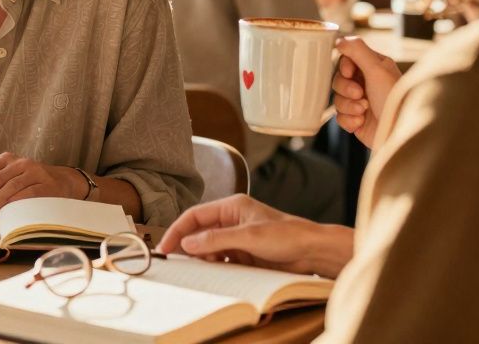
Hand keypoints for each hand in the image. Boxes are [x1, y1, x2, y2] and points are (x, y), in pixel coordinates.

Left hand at [0, 152, 83, 216]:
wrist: (65, 182)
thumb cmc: (32, 184)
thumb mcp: (11, 180)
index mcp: (5, 160)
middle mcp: (18, 162)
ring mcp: (33, 171)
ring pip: (8, 185)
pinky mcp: (46, 184)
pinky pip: (27, 193)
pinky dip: (13, 201)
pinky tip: (3, 210)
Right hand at [157, 195, 352, 278]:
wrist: (313, 252)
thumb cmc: (288, 235)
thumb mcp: (249, 236)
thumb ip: (216, 239)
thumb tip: (188, 243)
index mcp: (231, 207)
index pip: (195, 215)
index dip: (178, 230)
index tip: (166, 245)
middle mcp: (232, 220)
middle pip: (199, 231)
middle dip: (186, 244)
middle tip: (173, 259)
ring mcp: (237, 238)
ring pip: (208, 246)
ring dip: (200, 257)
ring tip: (193, 268)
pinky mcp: (244, 254)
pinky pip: (220, 258)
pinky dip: (212, 265)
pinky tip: (211, 272)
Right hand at [332, 35, 402, 148]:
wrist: (398, 133)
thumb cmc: (394, 101)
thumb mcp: (377, 70)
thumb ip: (357, 50)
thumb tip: (340, 39)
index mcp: (375, 68)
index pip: (347, 60)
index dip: (344, 67)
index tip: (349, 73)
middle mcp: (368, 84)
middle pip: (338, 80)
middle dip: (346, 89)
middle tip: (360, 95)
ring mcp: (361, 102)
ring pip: (337, 99)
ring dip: (349, 106)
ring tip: (364, 111)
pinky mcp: (356, 120)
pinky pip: (339, 117)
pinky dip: (349, 120)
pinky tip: (361, 122)